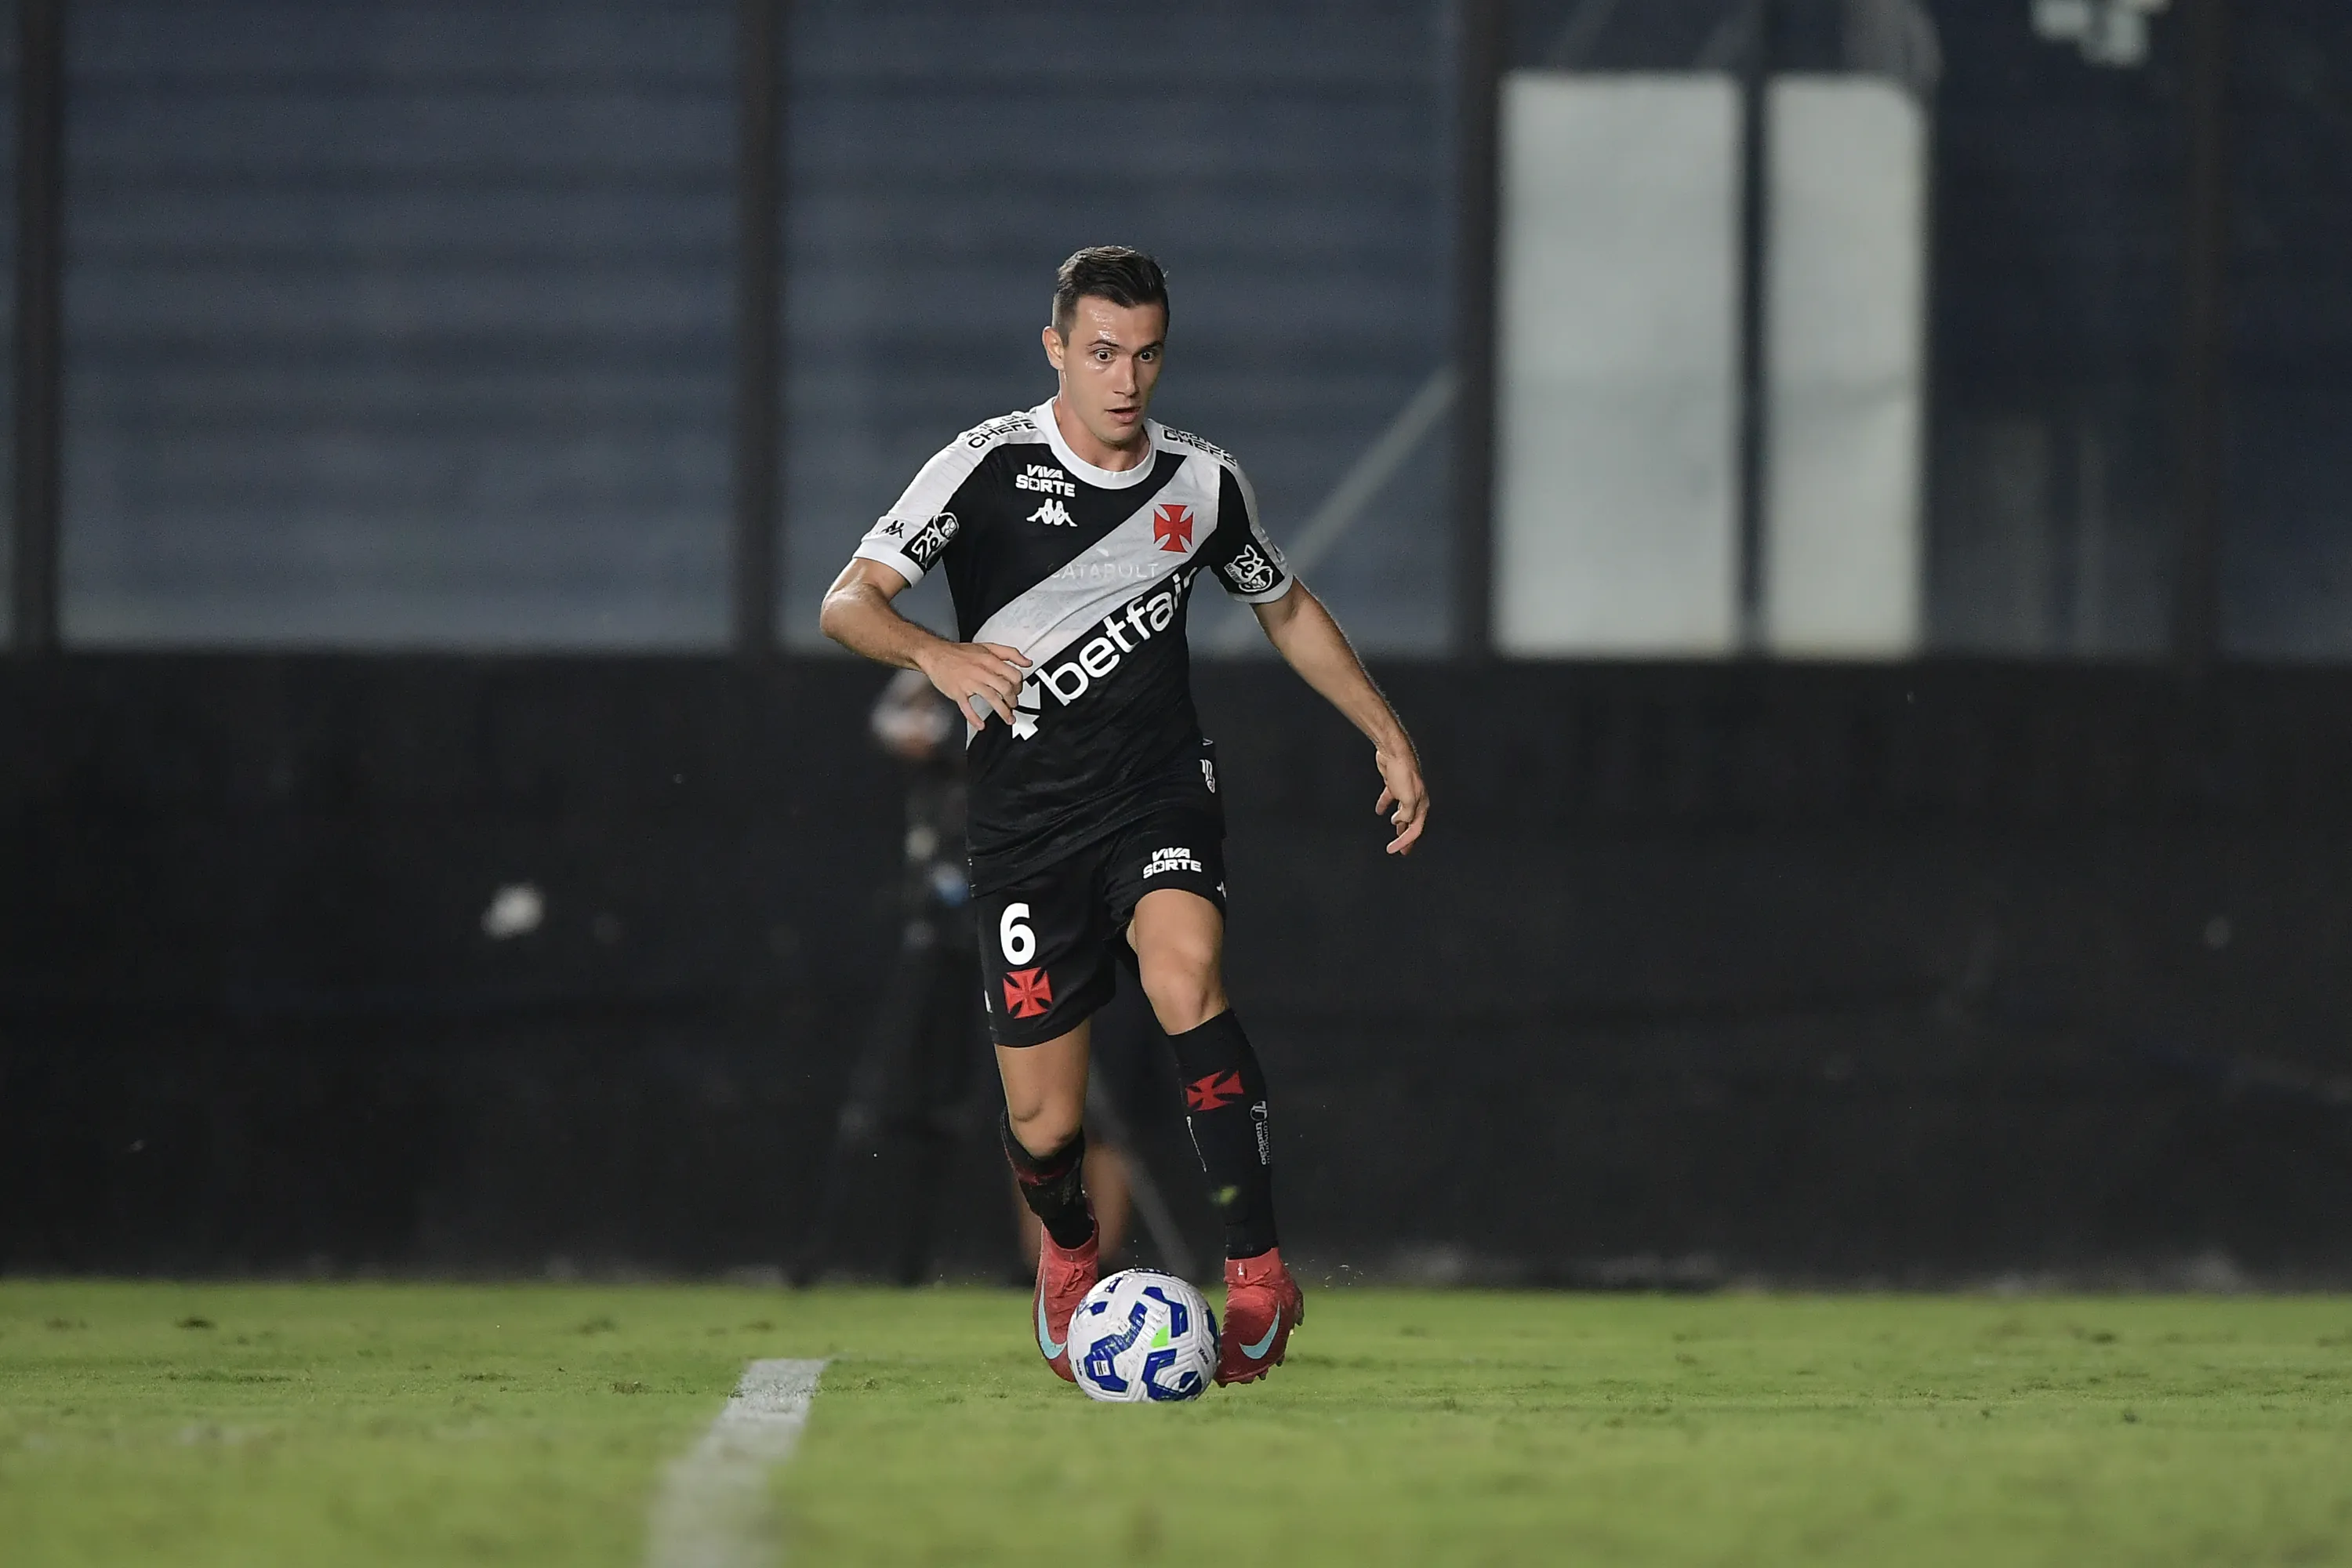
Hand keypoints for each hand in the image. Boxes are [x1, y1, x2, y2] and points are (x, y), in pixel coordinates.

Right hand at [915, 640, 1031, 727]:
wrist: (935, 654)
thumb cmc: (959, 653)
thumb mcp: (987, 646)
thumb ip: (1009, 653)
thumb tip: (1027, 662)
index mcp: (989, 659)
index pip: (1013, 674)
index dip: (1019, 684)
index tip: (1018, 690)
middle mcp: (981, 670)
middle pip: (1005, 688)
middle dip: (1013, 700)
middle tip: (1014, 705)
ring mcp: (969, 682)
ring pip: (991, 698)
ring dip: (1003, 711)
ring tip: (1008, 718)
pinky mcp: (958, 692)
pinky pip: (968, 708)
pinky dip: (974, 718)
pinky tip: (981, 725)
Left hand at [1373, 741, 1428, 855]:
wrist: (1394, 753)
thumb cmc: (1403, 772)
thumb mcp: (1407, 798)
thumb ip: (1406, 814)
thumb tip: (1399, 822)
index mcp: (1421, 804)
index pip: (1414, 829)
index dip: (1404, 842)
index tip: (1393, 850)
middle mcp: (1415, 799)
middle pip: (1411, 824)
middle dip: (1406, 838)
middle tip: (1402, 850)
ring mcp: (1405, 792)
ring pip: (1402, 814)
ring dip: (1398, 825)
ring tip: (1395, 834)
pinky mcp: (1394, 785)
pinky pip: (1390, 800)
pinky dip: (1385, 807)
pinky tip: (1379, 811)